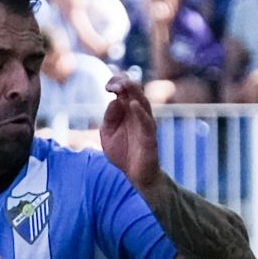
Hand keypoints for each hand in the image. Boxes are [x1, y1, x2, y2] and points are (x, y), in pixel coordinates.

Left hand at [99, 73, 160, 191]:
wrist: (136, 175)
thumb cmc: (122, 152)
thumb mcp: (107, 134)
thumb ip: (109, 118)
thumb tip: (114, 101)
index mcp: (127, 111)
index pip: (125, 89)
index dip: (117, 83)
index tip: (107, 86)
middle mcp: (138, 114)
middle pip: (135, 92)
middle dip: (125, 84)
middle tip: (114, 83)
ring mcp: (145, 124)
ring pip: (143, 103)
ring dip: (134, 93)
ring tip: (125, 85)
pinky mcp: (150, 137)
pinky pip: (147, 123)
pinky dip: (140, 113)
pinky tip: (132, 105)